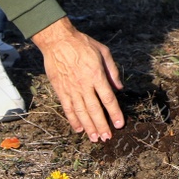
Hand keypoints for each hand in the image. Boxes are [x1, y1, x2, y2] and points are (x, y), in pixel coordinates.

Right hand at [33, 17, 123, 141]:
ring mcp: (71, 89)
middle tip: (107, 138)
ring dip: (88, 127)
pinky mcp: (60, 90)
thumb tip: (120, 88)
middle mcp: (84, 85)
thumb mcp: (103, 52)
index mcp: (97, 75)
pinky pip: (67, 108)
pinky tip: (78, 129)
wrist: (58, 41)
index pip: (108, 99)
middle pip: (95, 110)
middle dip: (102, 125)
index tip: (119, 124)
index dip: (114, 113)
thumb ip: (112, 71)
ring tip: (94, 138)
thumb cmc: (83, 44)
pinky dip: (73, 120)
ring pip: (81, 112)